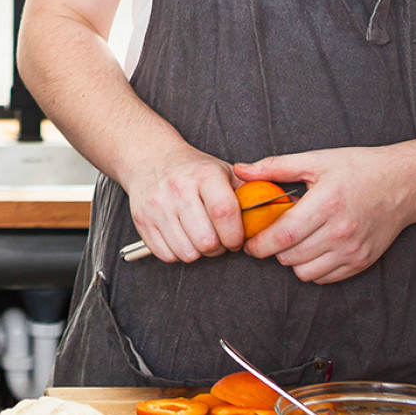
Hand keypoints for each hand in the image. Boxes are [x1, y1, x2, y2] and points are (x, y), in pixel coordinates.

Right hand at [124, 138, 244, 263]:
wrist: (151, 158)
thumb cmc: (192, 169)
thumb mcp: (222, 170)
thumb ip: (247, 190)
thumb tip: (273, 209)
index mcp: (204, 174)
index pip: (224, 212)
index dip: (236, 234)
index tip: (238, 239)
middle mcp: (179, 188)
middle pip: (207, 240)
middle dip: (219, 247)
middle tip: (220, 238)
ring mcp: (158, 205)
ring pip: (188, 253)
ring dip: (199, 252)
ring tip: (201, 236)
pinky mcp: (142, 220)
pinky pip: (167, 256)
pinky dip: (179, 253)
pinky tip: (183, 237)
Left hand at [233, 146, 415, 283]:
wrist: (402, 183)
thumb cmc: (357, 168)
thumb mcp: (316, 160)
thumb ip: (275, 167)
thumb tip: (240, 170)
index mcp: (325, 204)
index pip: (281, 236)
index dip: (258, 244)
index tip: (248, 241)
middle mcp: (340, 231)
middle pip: (289, 257)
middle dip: (273, 250)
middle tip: (272, 234)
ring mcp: (352, 250)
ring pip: (304, 272)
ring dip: (292, 259)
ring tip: (296, 238)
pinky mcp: (360, 262)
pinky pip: (324, 278)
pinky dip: (313, 266)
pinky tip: (315, 246)